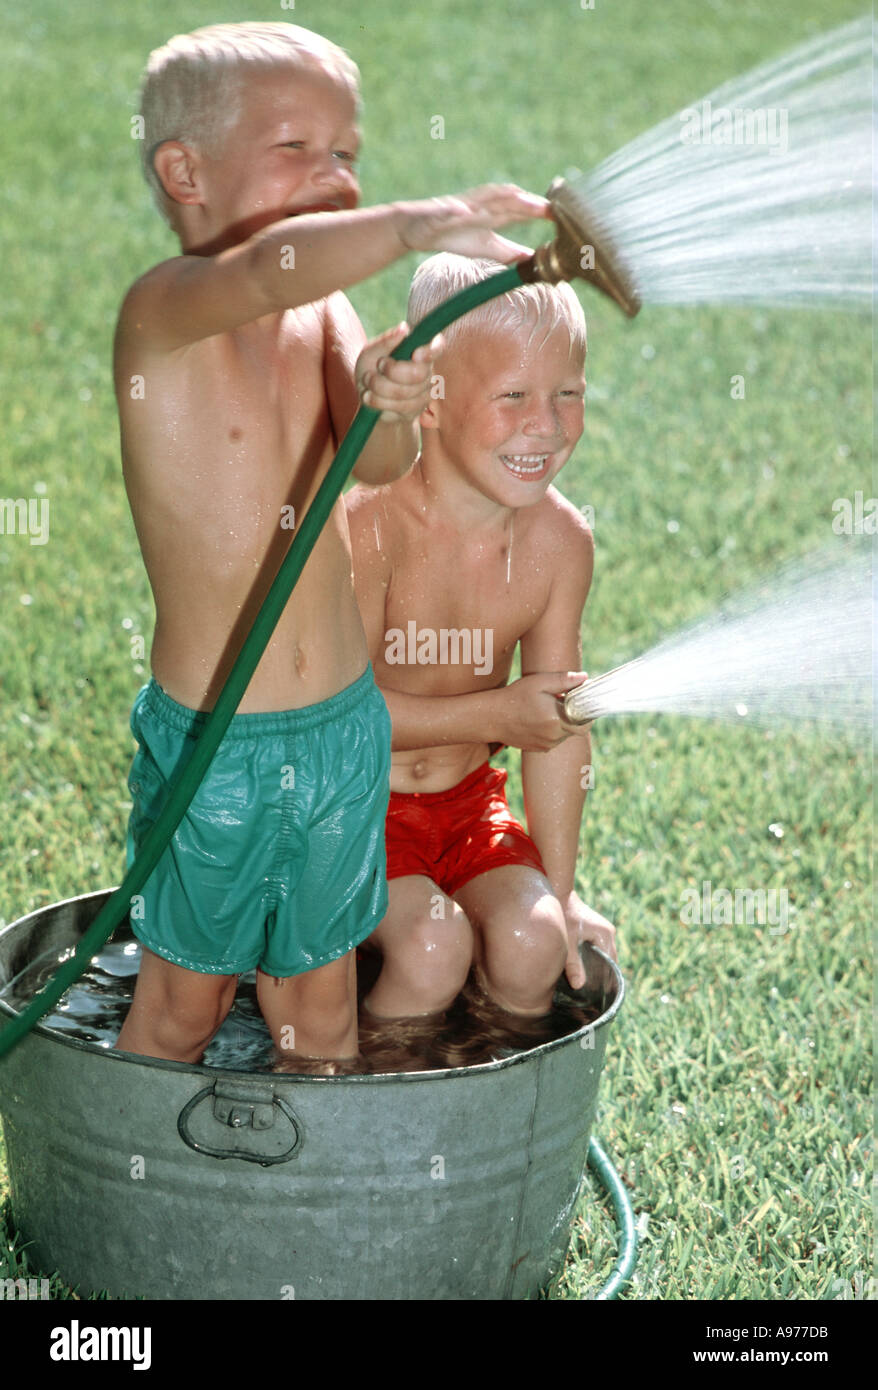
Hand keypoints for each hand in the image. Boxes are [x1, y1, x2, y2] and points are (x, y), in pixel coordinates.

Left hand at [356, 322, 444, 422]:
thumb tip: (405, 328)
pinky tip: (369, 396)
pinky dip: (379, 401)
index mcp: (420, 348)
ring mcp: (425, 391)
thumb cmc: (370, 368)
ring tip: (367, 381)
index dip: (430, 352)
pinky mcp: (417, 408)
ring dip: (379, 387)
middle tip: (379, 365)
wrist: (366, 397)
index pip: (437, 347)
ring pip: (405, 392)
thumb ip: (387, 340)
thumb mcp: (371, 351)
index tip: (415, 355)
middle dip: (392, 371)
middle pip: (419, 373)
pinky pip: (400, 407)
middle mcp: (427, 369)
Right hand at [393, 183, 549, 263]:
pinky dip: (457, 210)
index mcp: (493, 214)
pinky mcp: (441, 212)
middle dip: (527, 203)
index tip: (563, 215)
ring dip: (499, 198)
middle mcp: (482, 206)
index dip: (540, 212)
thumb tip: (532, 260)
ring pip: (482, 200)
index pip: (521, 211)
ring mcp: (462, 206)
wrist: (419, 229)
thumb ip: (509, 251)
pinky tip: (466, 212)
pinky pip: (450, 210)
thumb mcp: (486, 247)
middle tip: (548, 207)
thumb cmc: (455, 236)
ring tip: (517, 197)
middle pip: (507, 201)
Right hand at [496, 671, 591, 750]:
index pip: (585, 724)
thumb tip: (585, 678)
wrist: (492, 717)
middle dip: (573, 717)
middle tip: (560, 703)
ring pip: (564, 735)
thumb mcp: (539, 682)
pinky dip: (551, 731)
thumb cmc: (515, 696)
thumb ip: (564, 680)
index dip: (586, 714)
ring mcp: (546, 745)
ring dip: (562, 724)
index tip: (580, 703)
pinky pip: (553, 741)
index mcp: (557, 719)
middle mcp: (554, 736)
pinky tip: (538, 720)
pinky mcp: (538, 749)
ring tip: (545, 710)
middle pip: (576, 729)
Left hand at [561, 891, 616, 989]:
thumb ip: (573, 964)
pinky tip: (579, 968)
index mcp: (605, 935)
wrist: (558, 892)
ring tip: (583, 982)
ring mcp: (602, 931)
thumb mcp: (566, 942)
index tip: (595, 992)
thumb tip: (580, 986)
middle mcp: (608, 933)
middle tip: (587, 991)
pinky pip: (596, 949)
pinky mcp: (595, 930)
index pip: (611, 964)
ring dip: (594, 966)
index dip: (604, 979)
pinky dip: (590, 958)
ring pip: (602, 955)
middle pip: (608, 961)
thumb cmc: (562, 915)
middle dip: (599, 974)